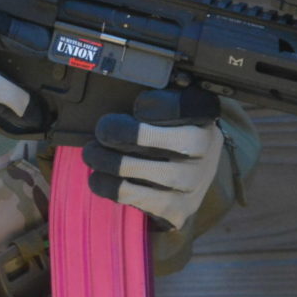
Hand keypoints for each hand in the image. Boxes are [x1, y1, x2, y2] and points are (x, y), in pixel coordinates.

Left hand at [83, 87, 222, 230]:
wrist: (191, 179)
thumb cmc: (170, 134)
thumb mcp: (171, 112)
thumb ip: (153, 98)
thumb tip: (117, 86)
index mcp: (204, 117)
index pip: (183, 106)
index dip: (156, 105)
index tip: (136, 106)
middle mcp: (205, 151)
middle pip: (160, 140)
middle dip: (121, 133)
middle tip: (101, 130)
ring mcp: (193, 183)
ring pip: (145, 172)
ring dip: (109, 162)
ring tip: (91, 153)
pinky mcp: (178, 209)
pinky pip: (136, 197)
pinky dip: (110, 187)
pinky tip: (97, 178)